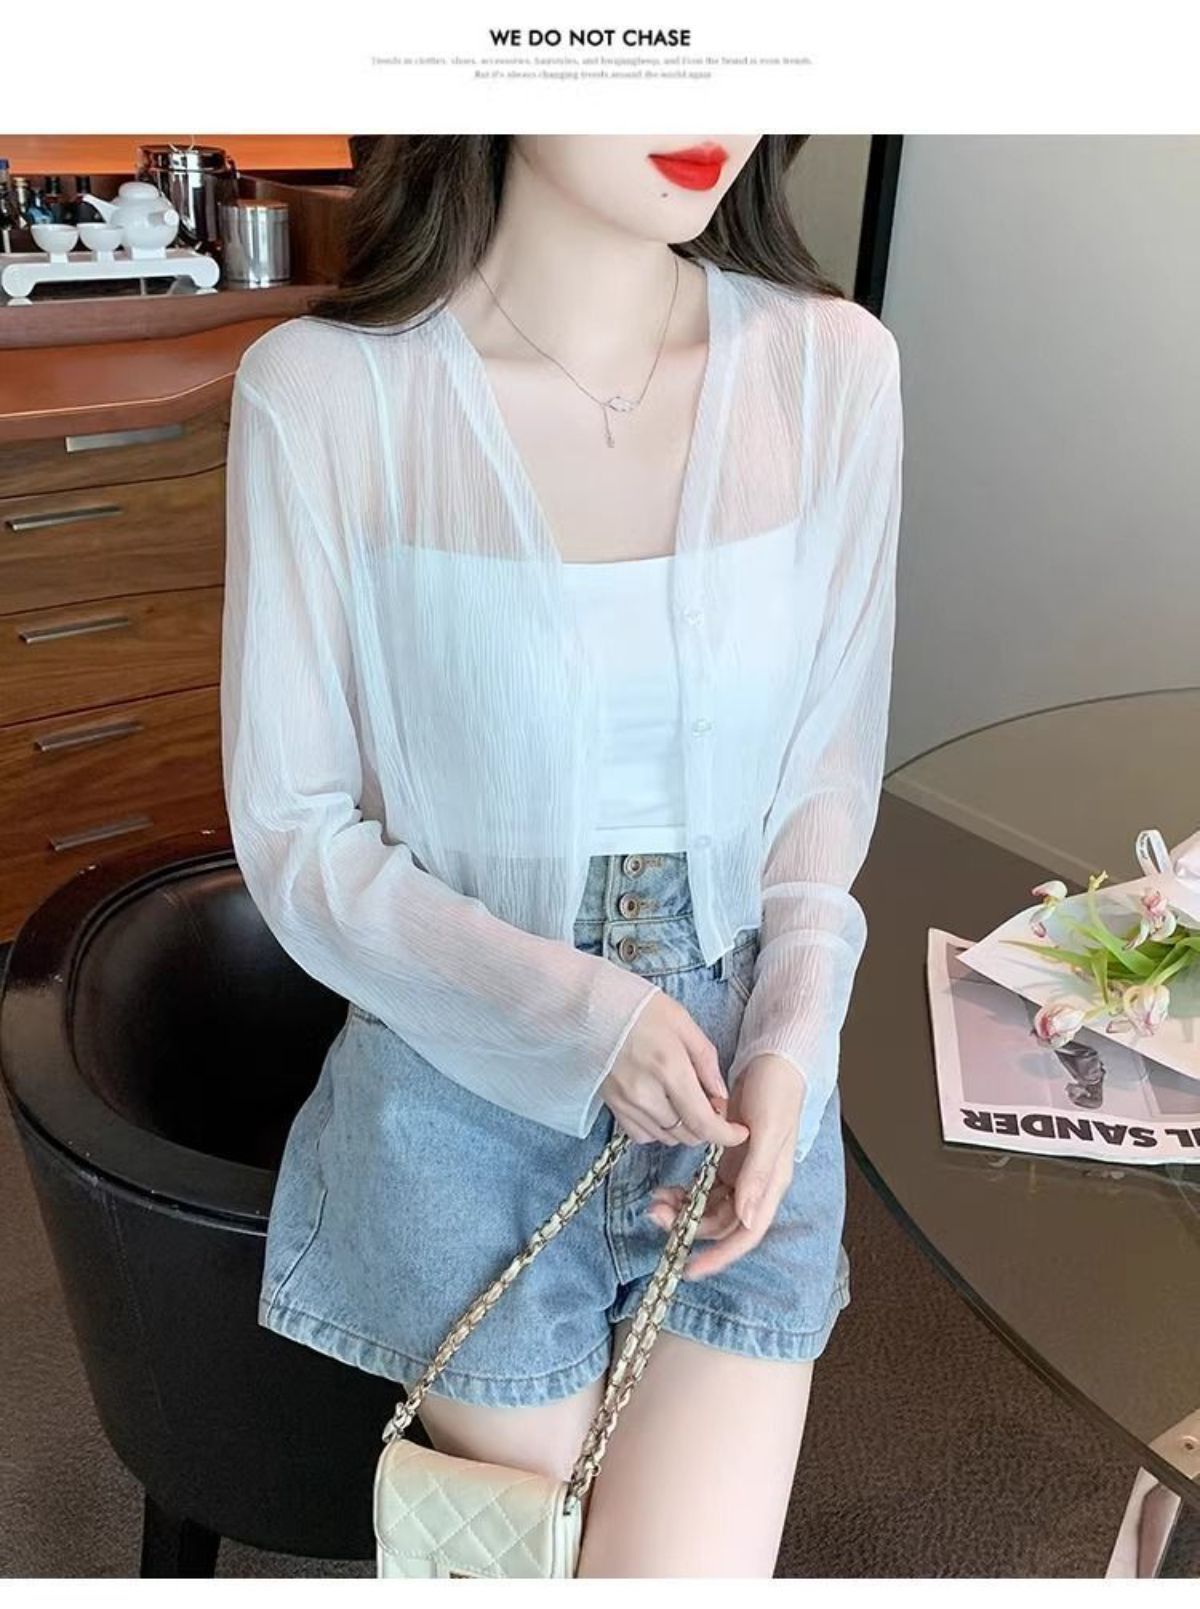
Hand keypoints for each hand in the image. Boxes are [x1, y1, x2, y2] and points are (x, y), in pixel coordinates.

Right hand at [599, 990, 750, 1148]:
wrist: (589, 1006)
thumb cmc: (638, 1007)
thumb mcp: (682, 1022)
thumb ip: (706, 1060)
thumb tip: (721, 1095)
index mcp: (670, 1069)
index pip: (703, 1122)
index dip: (727, 1135)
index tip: (740, 1131)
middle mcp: (646, 1094)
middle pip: (687, 1134)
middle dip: (708, 1126)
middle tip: (711, 1102)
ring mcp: (626, 1103)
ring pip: (667, 1137)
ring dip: (684, 1127)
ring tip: (685, 1099)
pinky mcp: (612, 1106)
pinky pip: (643, 1134)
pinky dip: (658, 1128)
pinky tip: (662, 1106)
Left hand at [645, 1053, 806, 1278]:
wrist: (773, 1061)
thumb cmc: (776, 1093)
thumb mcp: (768, 1131)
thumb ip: (758, 1175)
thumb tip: (748, 1219)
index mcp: (771, 1185)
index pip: (746, 1233)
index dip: (720, 1256)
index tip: (690, 1268)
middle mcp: (757, 1186)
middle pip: (722, 1223)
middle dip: (689, 1227)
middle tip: (655, 1215)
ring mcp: (741, 1174)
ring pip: (709, 1207)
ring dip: (683, 1210)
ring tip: (655, 1202)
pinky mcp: (728, 1160)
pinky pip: (704, 1188)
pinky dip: (685, 1192)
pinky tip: (666, 1188)